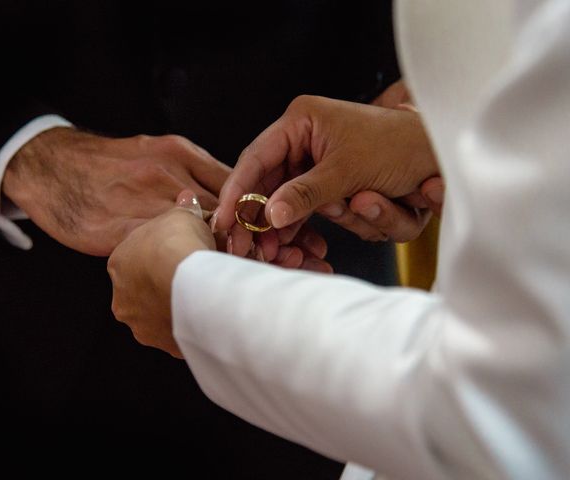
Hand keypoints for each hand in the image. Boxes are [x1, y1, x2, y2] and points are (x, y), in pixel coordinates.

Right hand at [2, 127, 230, 255]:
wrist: (50, 166)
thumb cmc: (109, 163)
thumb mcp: (156, 151)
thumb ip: (193, 173)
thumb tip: (230, 200)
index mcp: (179, 153)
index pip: (233, 185)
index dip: (249, 214)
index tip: (258, 235)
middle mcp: (166, 174)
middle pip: (221, 212)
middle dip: (239, 238)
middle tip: (252, 261)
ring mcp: (143, 201)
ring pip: (195, 234)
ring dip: (213, 256)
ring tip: (226, 274)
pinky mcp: (119, 230)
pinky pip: (161, 252)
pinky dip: (177, 266)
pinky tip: (186, 277)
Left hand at [107, 190, 214, 357]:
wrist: (194, 283)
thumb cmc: (179, 245)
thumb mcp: (182, 216)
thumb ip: (182, 209)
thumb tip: (186, 199)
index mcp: (118, 263)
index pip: (135, 258)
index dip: (159, 253)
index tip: (180, 251)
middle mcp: (122, 298)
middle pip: (143, 290)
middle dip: (164, 284)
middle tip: (192, 277)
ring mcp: (141, 325)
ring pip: (158, 316)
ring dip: (175, 308)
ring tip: (202, 298)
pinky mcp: (163, 345)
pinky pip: (177, 334)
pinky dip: (189, 326)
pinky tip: (207, 316)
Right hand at [214, 95, 439, 251]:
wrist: (437, 152)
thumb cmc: (398, 145)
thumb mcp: (347, 170)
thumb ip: (305, 194)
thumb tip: (269, 215)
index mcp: (302, 122)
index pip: (256, 157)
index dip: (237, 190)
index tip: (223, 218)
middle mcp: (304, 139)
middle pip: (267, 182)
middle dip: (261, 215)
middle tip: (248, 244)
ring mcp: (316, 162)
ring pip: (287, 199)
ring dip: (287, 223)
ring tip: (281, 245)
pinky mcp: (328, 182)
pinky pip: (308, 207)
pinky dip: (306, 224)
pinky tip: (297, 241)